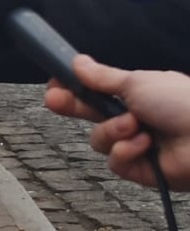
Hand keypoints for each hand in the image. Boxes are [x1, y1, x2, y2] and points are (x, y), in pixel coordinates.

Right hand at [45, 55, 189, 189]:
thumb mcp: (136, 82)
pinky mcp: (140, 169)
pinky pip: (115, 161)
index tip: (55, 83)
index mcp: (134, 95)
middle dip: (71, 106)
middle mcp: (133, 118)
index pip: (94, 91)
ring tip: (135, 125)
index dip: (72, 88)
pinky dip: (126, 151)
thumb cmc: (181, 103)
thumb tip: (77, 61)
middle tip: (53, 100)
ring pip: (99, 139)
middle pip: (89, 114)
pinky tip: (145, 144)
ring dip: (113, 130)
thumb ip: (102, 77)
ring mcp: (136, 144)